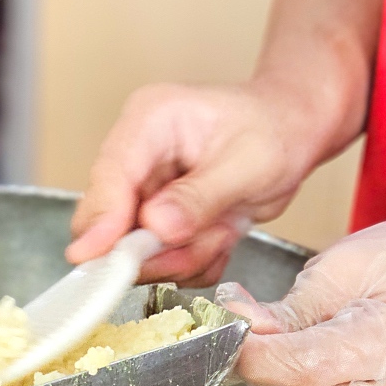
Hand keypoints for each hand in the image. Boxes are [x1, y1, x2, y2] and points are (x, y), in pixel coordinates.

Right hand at [66, 82, 319, 286]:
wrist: (290, 136)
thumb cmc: (276, 130)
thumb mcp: (249, 162)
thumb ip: (200, 197)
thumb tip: (155, 226)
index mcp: (148, 121)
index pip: (109, 176)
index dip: (100, 221)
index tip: (94, 257)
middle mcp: (135, 158)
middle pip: (109, 222)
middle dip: (154, 250)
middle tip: (203, 243)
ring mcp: (141, 194)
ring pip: (136, 253)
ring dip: (184, 256)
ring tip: (226, 228)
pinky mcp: (152, 223)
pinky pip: (160, 264)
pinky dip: (193, 261)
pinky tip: (221, 234)